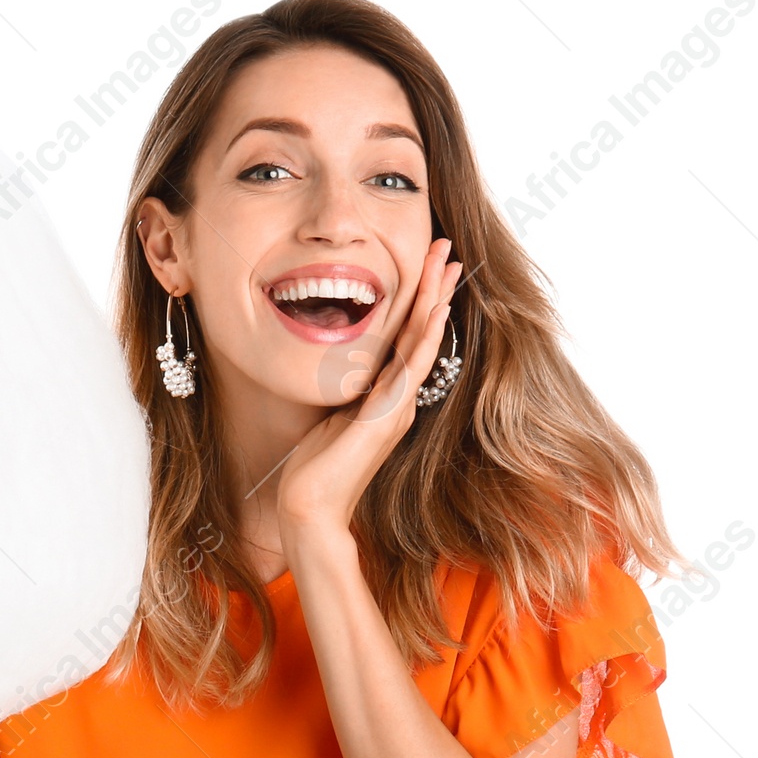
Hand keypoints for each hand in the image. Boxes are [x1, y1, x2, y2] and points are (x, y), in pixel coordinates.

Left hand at [275, 237, 461, 542]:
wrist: (309, 510)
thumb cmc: (312, 471)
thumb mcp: (330, 419)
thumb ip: (344, 394)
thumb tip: (340, 371)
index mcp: (386, 399)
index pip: (407, 340)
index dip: (420, 301)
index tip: (428, 266)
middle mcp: (398, 401)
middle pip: (423, 334)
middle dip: (435, 288)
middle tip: (448, 248)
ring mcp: (396, 408)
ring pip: (422, 344)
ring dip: (435, 300)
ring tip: (448, 264)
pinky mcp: (385, 417)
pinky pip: (410, 369)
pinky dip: (424, 338)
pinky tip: (436, 311)